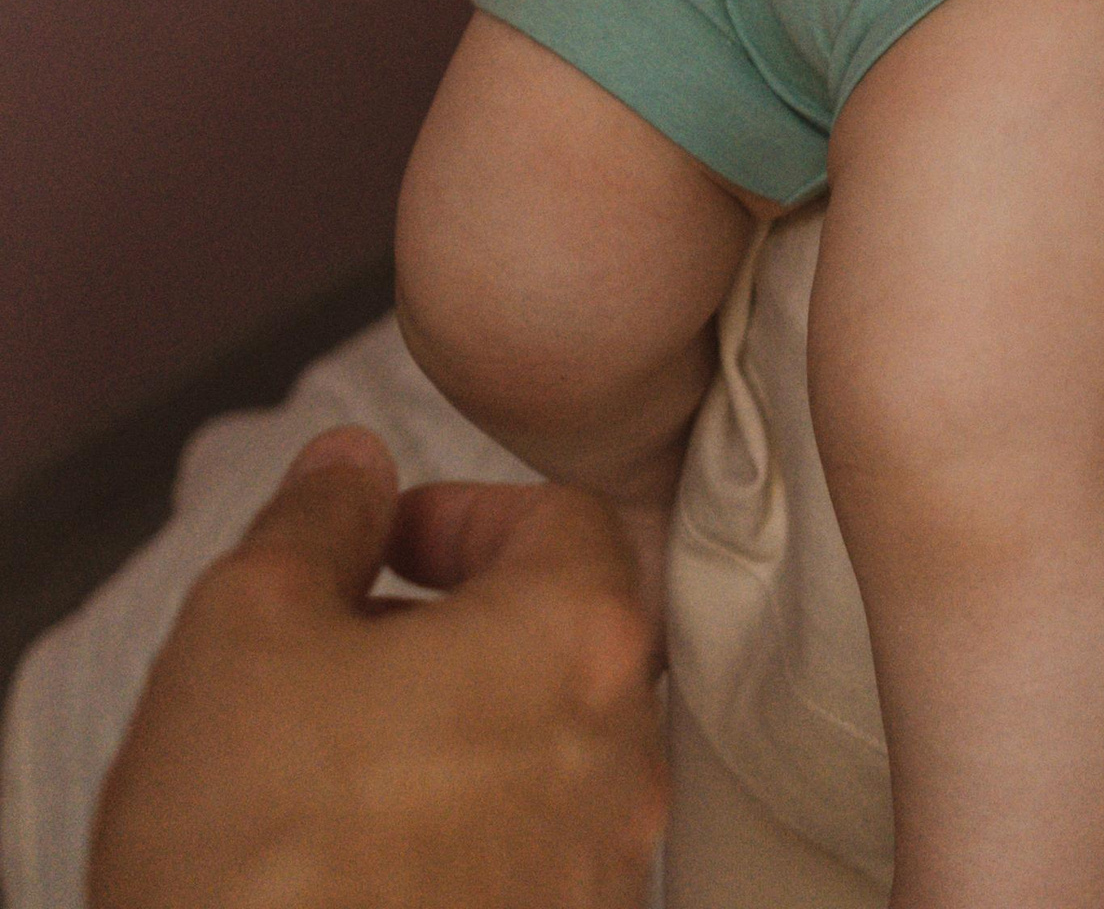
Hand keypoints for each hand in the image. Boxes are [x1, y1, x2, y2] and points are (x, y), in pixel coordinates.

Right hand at [90, 426, 665, 908]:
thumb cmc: (257, 859)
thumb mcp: (247, 626)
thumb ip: (318, 518)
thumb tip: (351, 471)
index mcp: (573, 642)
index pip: (565, 516)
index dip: (466, 513)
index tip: (390, 539)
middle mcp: (621, 757)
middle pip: (568, 637)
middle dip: (460, 623)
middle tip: (355, 645)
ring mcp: (600, 870)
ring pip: (551, 753)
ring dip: (463, 731)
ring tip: (343, 758)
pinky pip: (532, 854)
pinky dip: (465, 831)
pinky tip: (366, 853)